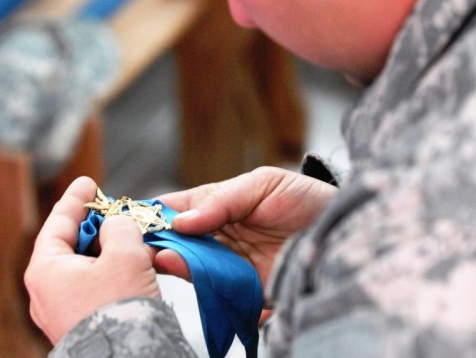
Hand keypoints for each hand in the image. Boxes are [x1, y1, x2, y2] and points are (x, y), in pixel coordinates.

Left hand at [24, 176, 159, 343]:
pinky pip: (94, 288)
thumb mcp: (124, 253)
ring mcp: (63, 311)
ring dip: (110, 250)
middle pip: (71, 245)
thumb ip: (119, 226)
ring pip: (86, 267)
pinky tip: (133, 268)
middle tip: (118, 213)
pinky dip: (112, 272)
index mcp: (45, 270)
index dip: (76, 199)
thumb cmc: (119, 311)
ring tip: (134, 241)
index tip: (87, 182)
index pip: (58, 223)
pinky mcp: (82, 323)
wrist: (129, 357)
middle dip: (98, 227)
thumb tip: (116, 226)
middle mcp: (46, 292)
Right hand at [154, 167, 335, 288]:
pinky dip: (206, 289)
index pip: (177, 210)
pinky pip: (221, 291)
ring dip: (177, 264)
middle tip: (141, 245)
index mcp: (218, 205)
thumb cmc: (304, 198)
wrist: (344, 230)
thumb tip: (181, 221)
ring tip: (163, 259)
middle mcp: (220, 236)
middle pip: (178, 242)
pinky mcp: (249, 289)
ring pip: (194, 267)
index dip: (153, 215)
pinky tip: (196, 279)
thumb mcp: (263, 184)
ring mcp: (232, 263)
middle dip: (158, 244)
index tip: (131, 220)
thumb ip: (222, 199)